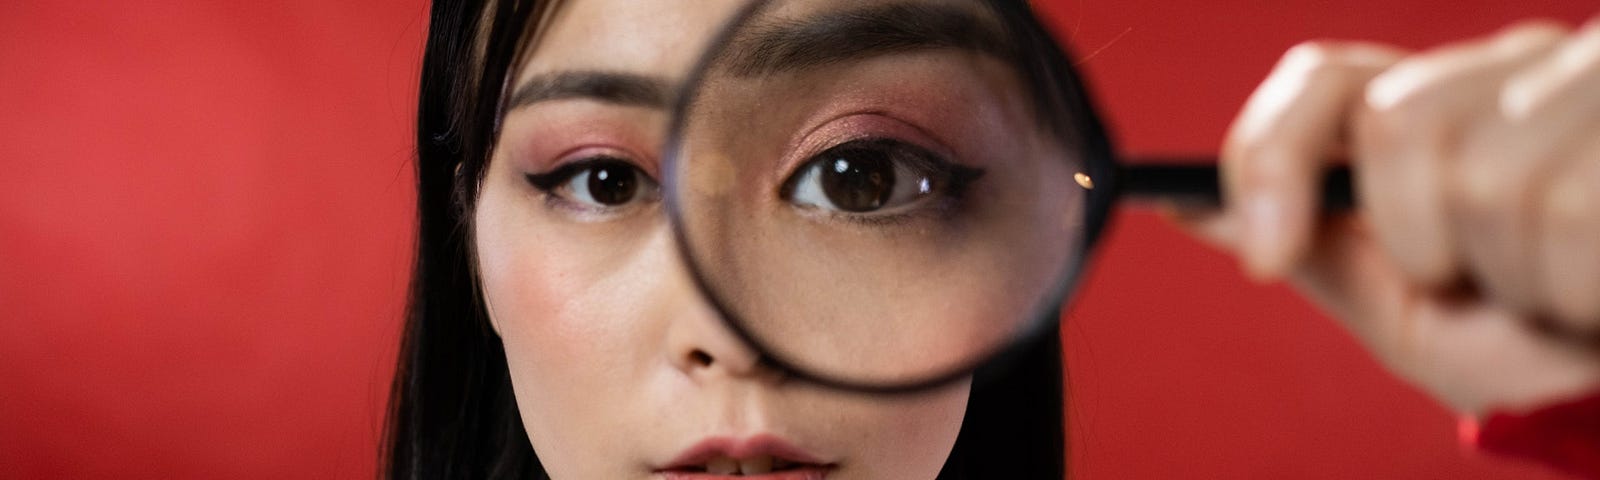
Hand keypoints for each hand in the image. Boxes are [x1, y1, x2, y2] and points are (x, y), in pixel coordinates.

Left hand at [1178, 18, 1599, 415]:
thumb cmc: (1526, 345)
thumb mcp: (1399, 306)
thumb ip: (1308, 244)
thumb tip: (1184, 203)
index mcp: (1443, 103)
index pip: (1325, 79)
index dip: (1272, 156)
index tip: (1263, 254)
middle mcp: (1517, 69)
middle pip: (1396, 119)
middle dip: (1418, 239)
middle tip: (1477, 283)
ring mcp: (1590, 86)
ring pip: (1486, 175)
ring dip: (1511, 274)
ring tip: (1553, 291)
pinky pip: (1569, 215)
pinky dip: (1574, 289)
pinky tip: (1595, 293)